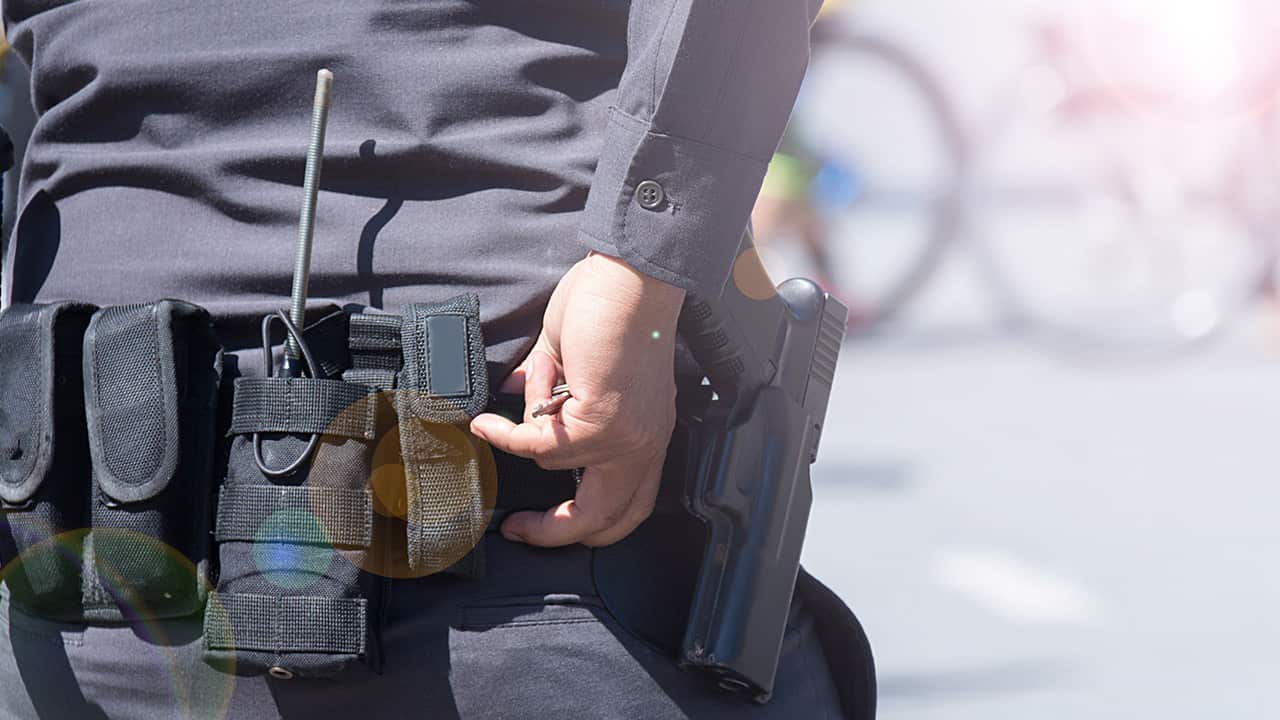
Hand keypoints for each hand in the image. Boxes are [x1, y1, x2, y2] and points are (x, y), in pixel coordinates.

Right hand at [470, 252, 685, 546]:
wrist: (633, 276)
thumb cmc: (614, 305)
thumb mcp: (581, 364)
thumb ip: (550, 392)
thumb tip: (515, 406)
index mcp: (647, 433)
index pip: (629, 505)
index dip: (586, 526)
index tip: (542, 520)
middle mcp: (645, 443)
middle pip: (605, 520)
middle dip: (554, 532)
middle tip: (518, 527)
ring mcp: (626, 436)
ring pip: (555, 463)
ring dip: (527, 429)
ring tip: (530, 383)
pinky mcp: (601, 420)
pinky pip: (538, 441)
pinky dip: (508, 432)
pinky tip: (487, 422)